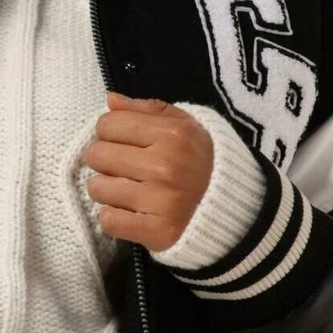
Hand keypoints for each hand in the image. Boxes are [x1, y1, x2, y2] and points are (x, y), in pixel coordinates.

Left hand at [82, 92, 214, 251]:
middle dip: (105, 159)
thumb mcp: (184, 125)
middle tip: (124, 166)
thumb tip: (110, 100)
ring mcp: (161, 202)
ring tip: (126, 189)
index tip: (123, 141)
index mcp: (172, 134)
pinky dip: (114, 217)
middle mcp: (165, 166)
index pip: (107, 125)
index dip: (110, 132)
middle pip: (97, 156)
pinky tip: (130, 211)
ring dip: (107, 189)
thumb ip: (146, 110)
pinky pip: (108, 221)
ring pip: (97, 189)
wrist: (235, 209)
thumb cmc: (202, 160)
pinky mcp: (157, 232)